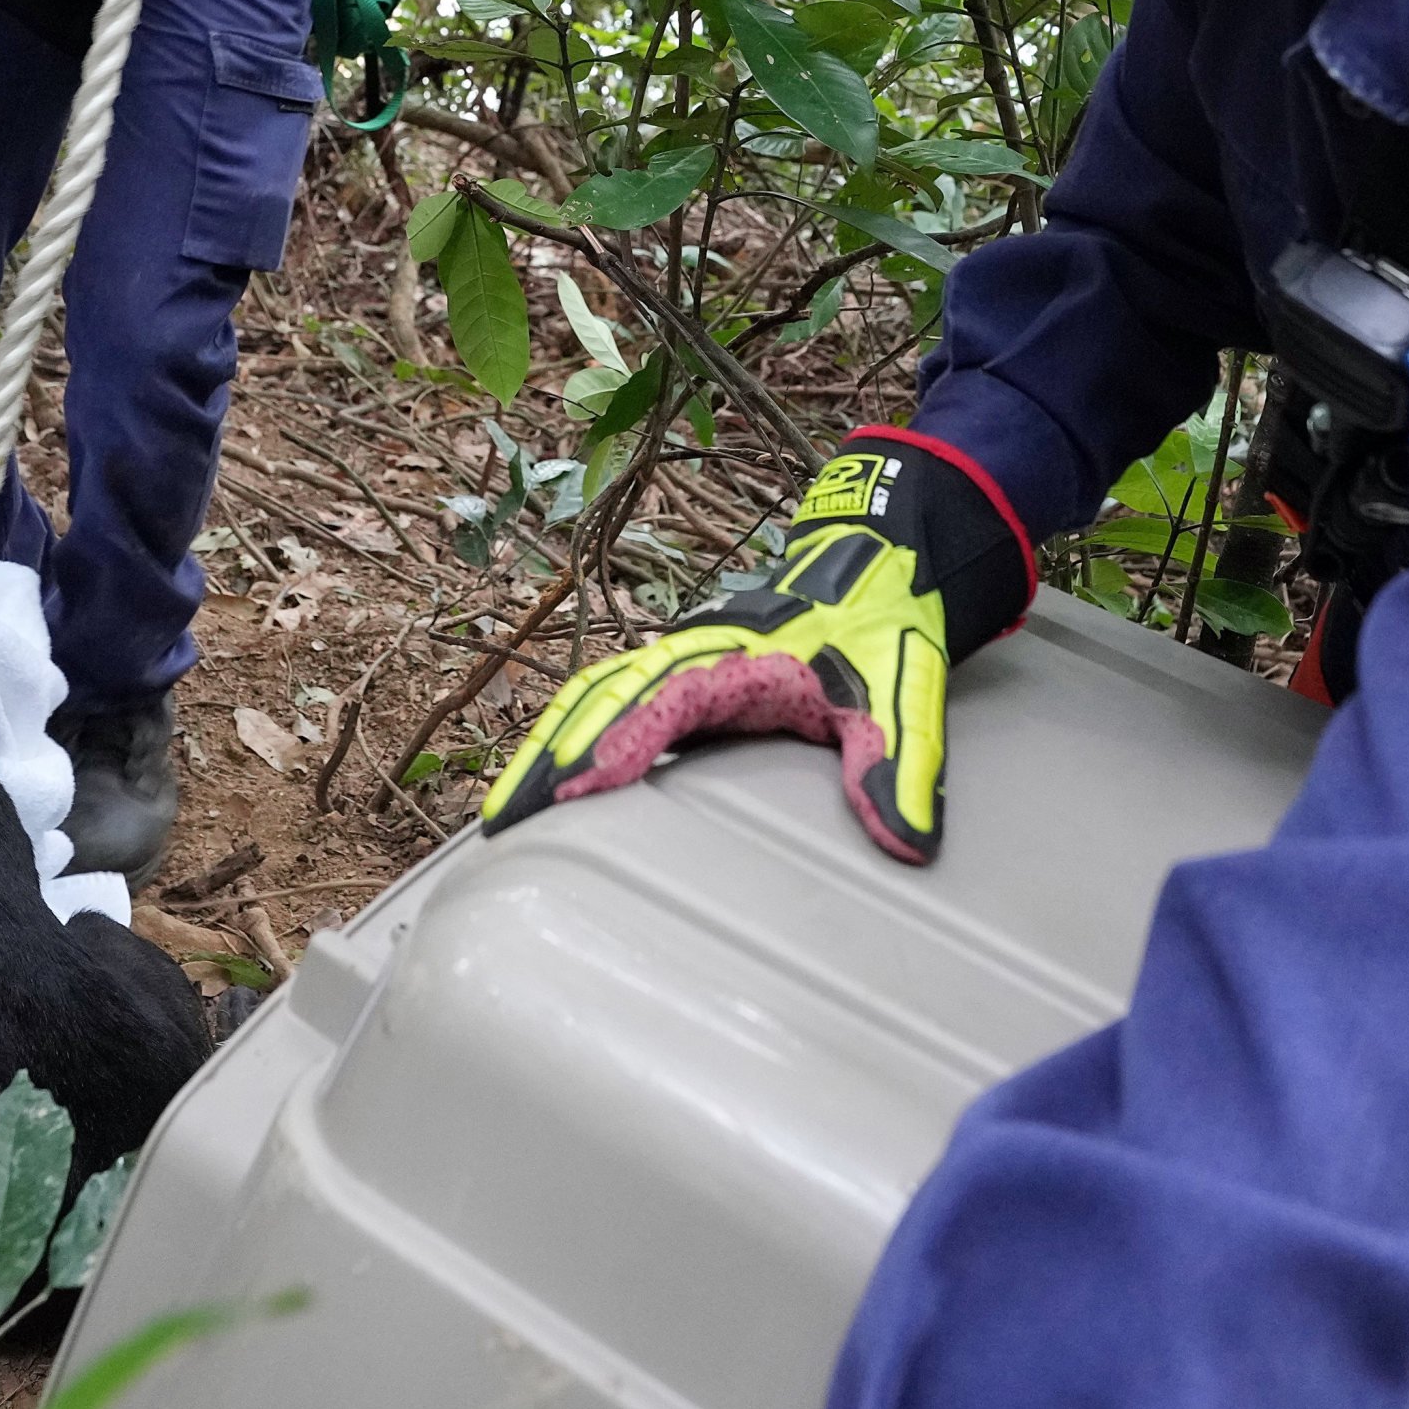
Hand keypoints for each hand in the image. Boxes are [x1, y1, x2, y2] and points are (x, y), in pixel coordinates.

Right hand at [481, 435, 1030, 863]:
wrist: (879, 564)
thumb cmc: (882, 624)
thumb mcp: (903, 693)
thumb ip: (900, 766)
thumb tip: (907, 844)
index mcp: (741, 656)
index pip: (662, 702)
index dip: (617, 743)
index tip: (574, 789)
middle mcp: (696, 651)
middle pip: (603, 698)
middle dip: (550, 757)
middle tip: (504, 820)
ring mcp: (681, 655)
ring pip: (594, 695)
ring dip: (546, 747)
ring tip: (501, 811)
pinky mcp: (679, 668)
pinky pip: (608, 696)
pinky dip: (566, 731)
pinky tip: (542, 778)